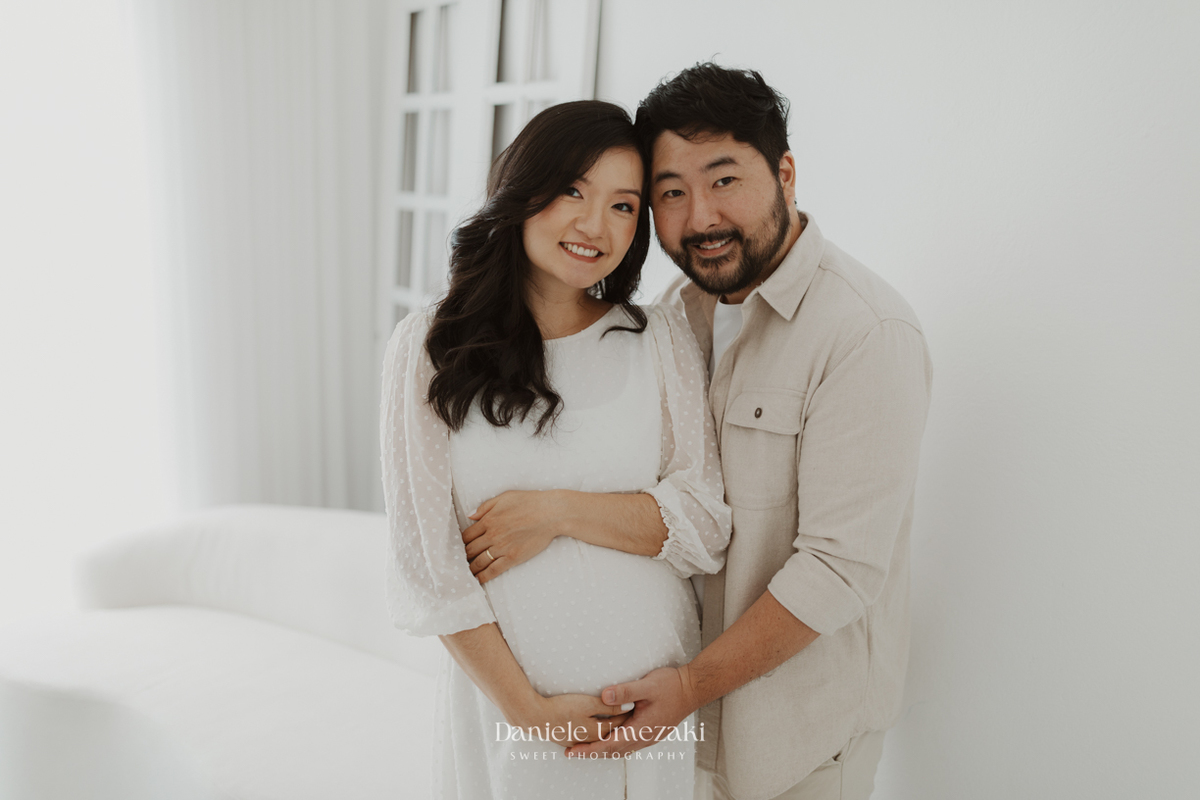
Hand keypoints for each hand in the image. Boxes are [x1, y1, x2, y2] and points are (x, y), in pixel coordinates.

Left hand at [463, 490, 568, 582]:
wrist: (550, 513)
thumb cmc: (529, 502)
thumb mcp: (504, 497)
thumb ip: (485, 507)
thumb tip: (470, 515)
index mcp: (488, 520)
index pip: (467, 535)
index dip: (461, 542)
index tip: (461, 547)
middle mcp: (492, 535)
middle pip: (470, 549)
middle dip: (464, 556)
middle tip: (461, 562)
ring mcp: (502, 547)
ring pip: (479, 561)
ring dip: (471, 568)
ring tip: (467, 572)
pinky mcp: (513, 558)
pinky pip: (493, 570)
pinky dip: (483, 577)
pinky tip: (478, 580)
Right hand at [513, 692, 632, 749]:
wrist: (535, 717)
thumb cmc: (562, 708)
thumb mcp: (587, 704)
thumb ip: (608, 706)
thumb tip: (628, 706)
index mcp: (597, 731)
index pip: (618, 723)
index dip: (627, 713)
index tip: (636, 704)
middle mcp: (589, 740)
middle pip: (610, 732)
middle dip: (621, 724)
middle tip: (631, 714)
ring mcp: (577, 741)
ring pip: (598, 737)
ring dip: (608, 731)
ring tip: (615, 722)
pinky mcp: (567, 740)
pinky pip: (586, 739)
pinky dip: (594, 735)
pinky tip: (594, 731)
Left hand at [563, 665, 699, 756]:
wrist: (692, 689)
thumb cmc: (672, 686)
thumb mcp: (647, 685)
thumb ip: (626, 690)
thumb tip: (604, 696)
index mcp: (642, 728)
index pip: (610, 744)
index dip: (590, 749)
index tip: (573, 751)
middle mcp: (645, 737)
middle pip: (613, 751)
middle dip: (591, 752)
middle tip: (571, 752)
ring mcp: (649, 736)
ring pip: (621, 749)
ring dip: (602, 750)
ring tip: (585, 748)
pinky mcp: (651, 732)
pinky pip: (628, 744)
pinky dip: (614, 745)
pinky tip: (608, 739)